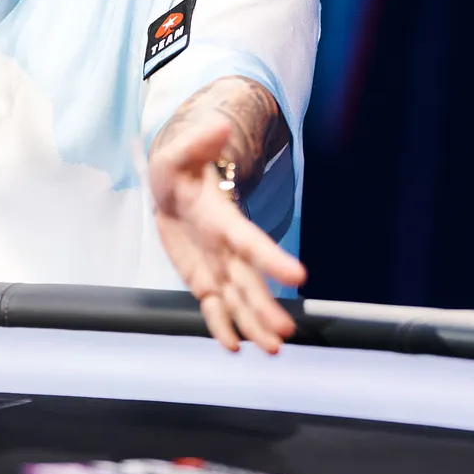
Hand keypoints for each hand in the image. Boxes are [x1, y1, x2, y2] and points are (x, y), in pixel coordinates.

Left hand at [149, 116, 306, 353]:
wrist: (174, 185)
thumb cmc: (179, 168)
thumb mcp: (178, 152)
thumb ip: (197, 143)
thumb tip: (218, 124)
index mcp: (222, 218)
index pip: (250, 241)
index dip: (271, 258)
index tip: (298, 275)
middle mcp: (226, 247)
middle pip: (248, 280)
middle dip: (265, 306)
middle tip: (284, 331)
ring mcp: (217, 265)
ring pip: (237, 299)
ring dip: (254, 323)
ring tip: (272, 349)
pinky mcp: (203, 279)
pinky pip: (214, 307)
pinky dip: (222, 326)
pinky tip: (234, 346)